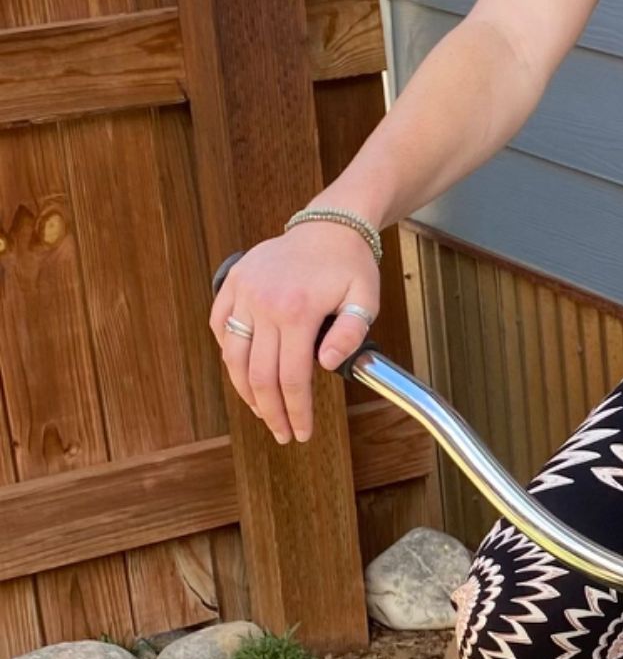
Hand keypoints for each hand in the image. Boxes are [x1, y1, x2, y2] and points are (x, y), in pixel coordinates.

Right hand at [209, 224, 378, 446]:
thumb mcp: (366, 299)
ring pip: (233, 357)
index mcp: (298, 310)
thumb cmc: (350, 265)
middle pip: (259, 375)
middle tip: (281, 432)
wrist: (329, 226)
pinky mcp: (233, 283)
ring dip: (245, 391)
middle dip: (270, 412)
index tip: (301, 432)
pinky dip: (229, 354)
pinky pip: (221, 327)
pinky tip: (243, 372)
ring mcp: (244, 292)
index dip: (296, 411)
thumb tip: (326, 366)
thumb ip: (350, 334)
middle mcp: (264, 303)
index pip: (292, 378)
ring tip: (262, 410)